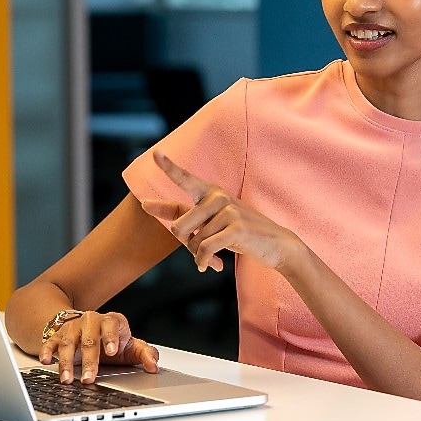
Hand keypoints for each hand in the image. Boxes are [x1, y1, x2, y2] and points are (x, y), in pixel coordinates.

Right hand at [39, 310, 158, 383]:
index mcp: (111, 321)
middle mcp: (91, 321)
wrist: (83, 327)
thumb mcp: (129, 345)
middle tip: (89, 378)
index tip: (113, 351)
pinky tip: (46, 361)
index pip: (112, 326)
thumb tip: (154, 366)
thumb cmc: (110, 340)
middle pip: (90, 340)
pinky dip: (46, 351)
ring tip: (67, 380)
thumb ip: (144, 353)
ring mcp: (72, 328)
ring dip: (66, 362)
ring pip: (68, 344)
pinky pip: (50, 342)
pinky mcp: (56, 336)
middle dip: (89, 361)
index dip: (111, 338)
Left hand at [141, 151, 303, 273]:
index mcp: (211, 192)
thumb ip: (179, 213)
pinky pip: (206, 249)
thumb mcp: (211, 221)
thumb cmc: (240, 232)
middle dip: (185, 244)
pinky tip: (211, 266)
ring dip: (199, 255)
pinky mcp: (236, 227)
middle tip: (199, 249)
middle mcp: (218, 197)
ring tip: (212, 257)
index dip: (169, 168)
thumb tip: (143, 203)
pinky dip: (204, 262)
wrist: (277, 244)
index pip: (185, 180)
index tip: (156, 154)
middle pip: (179, 227)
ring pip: (194, 242)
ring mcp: (228, 211)